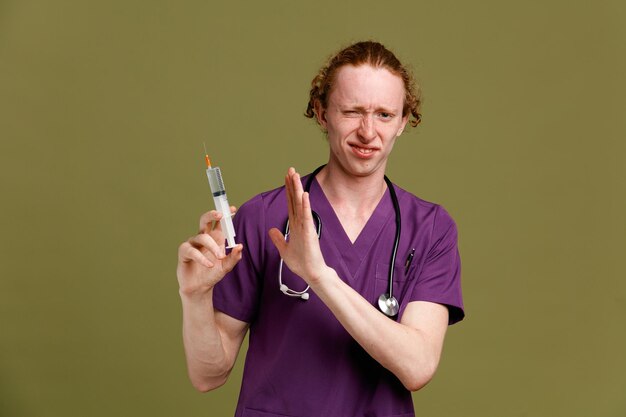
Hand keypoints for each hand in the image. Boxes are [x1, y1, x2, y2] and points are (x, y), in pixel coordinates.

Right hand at [177, 208, 242, 297]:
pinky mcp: (184, 252)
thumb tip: (240, 246)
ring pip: (202, 237)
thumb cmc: (212, 274)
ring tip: (220, 257)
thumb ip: (234, 257)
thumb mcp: (226, 267)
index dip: (225, 214)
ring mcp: (193, 244)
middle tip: (220, 215)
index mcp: (215, 238)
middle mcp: (204, 238)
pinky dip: (202, 257)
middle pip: (205, 220)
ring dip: (212, 246)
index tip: (232, 209)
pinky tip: (209, 265)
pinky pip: (192, 251)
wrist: (200, 288)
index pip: (219, 223)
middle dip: (212, 214)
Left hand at [268, 168, 330, 284]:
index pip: (290, 203)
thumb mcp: (284, 249)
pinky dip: (305, 205)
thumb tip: (271, 230)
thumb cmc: (301, 262)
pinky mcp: (309, 232)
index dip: (288, 190)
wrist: (311, 273)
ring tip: (295, 176)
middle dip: (292, 184)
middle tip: (290, 169)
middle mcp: (300, 223)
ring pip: (300, 204)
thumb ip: (278, 239)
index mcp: (295, 225)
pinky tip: (304, 195)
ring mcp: (305, 226)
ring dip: (298, 190)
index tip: (286, 178)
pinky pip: (306, 216)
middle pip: (295, 199)